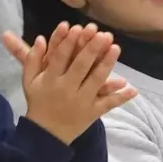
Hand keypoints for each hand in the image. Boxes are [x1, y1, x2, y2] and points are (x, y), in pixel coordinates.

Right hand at [4, 24, 136, 142]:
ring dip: (107, 64)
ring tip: (116, 47)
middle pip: (80, 66)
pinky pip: (108, 104)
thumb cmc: (38, 102)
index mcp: (50, 79)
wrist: (45, 134)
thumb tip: (39, 38)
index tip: (76, 27)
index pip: (59, 58)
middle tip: (103, 34)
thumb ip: (32, 59)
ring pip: (96, 81)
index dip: (68, 42)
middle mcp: (66, 89)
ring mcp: (81, 101)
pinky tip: (132, 88)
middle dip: (92, 49)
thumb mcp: (29, 81)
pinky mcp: (92, 113)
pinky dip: (120, 97)